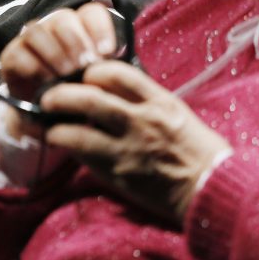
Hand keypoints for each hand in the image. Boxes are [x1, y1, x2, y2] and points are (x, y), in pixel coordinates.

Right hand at [0, 3, 117, 103]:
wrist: (45, 117)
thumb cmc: (75, 93)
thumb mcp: (95, 82)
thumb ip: (104, 69)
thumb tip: (116, 60)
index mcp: (79, 28)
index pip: (90, 13)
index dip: (100, 29)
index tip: (107, 52)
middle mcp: (53, 28)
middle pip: (63, 18)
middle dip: (76, 42)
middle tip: (84, 66)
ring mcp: (29, 40)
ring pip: (37, 30)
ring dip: (54, 53)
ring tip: (66, 74)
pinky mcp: (10, 56)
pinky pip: (19, 53)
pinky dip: (35, 68)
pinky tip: (47, 83)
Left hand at [39, 62, 231, 223]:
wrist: (212, 189)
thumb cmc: (198, 150)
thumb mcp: (176, 112)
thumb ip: (145, 99)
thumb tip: (114, 88)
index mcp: (158, 101)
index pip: (116, 73)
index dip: (92, 70)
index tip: (83, 75)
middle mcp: (141, 120)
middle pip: (89, 96)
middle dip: (62, 93)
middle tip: (50, 96)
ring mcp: (128, 148)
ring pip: (79, 128)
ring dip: (56, 123)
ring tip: (47, 122)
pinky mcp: (119, 173)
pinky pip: (84, 155)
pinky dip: (69, 146)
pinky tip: (62, 143)